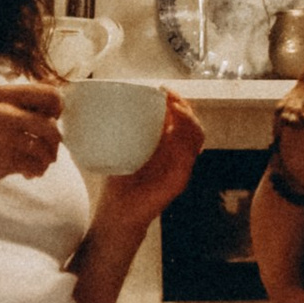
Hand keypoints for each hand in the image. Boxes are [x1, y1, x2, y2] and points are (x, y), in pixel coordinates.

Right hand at [0, 82, 64, 191]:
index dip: (56, 110)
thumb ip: (12, 106)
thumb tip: (52, 101)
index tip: (49, 122)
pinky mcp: (2, 160)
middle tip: (47, 149)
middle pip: (52, 121)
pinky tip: (27, 174)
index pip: (48, 93)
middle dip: (55, 139)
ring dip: (48, 158)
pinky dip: (37, 171)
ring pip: (47, 145)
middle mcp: (3, 111)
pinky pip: (36, 164)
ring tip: (38, 165)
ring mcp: (3, 135)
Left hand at [97, 93, 205, 224]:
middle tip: (167, 95)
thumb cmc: (119, 182)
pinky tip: (175, 131)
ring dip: (188, 118)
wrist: (118, 213)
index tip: (161, 89)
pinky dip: (186, 141)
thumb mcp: (121, 149)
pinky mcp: (180, 179)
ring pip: (197, 135)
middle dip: (184, 104)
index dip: (177, 101)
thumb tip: (107, 105)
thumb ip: (123, 131)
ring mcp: (182, 166)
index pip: (182, 118)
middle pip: (192, 123)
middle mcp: (178, 154)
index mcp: (168, 144)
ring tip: (174, 107)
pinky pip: (190, 156)